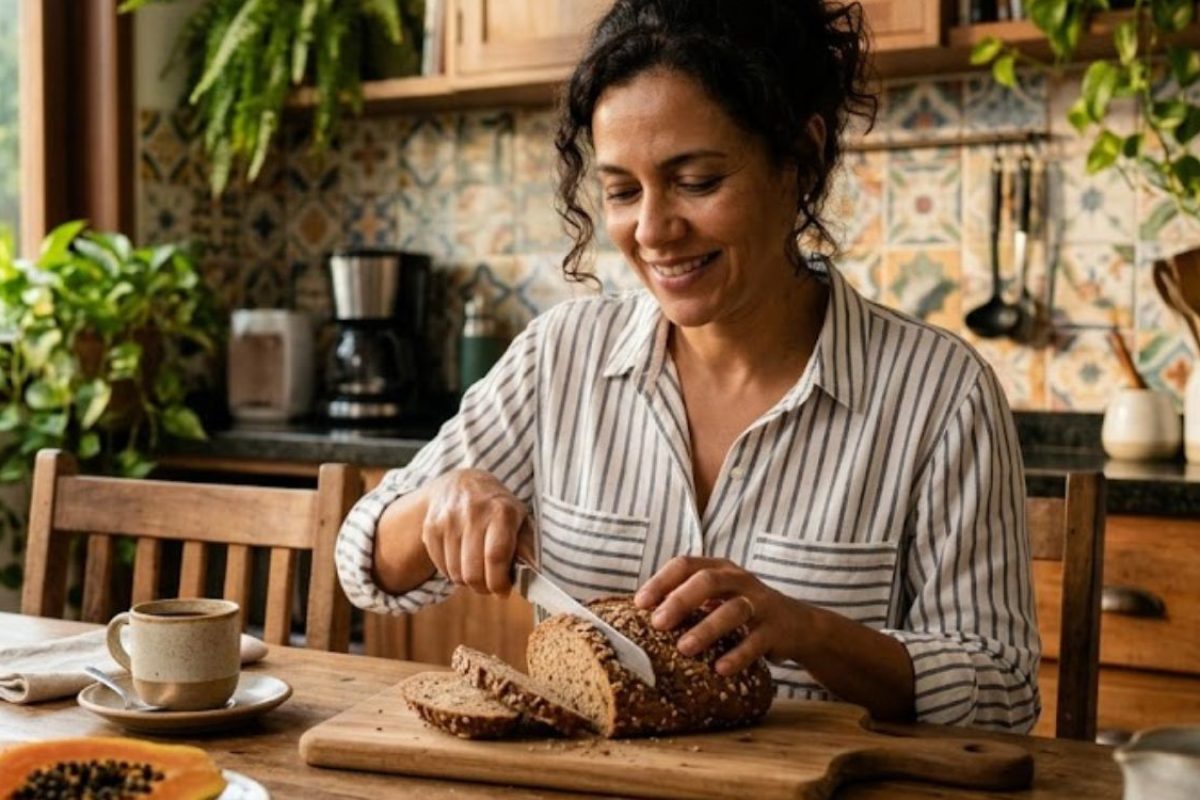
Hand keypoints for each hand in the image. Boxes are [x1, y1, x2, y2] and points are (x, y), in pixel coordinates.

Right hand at [422, 469, 533, 595]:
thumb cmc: (498, 508)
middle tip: (490, 585)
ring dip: (468, 581)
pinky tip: (462, 560)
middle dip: (483, 588)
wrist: (462, 484)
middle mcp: (473, 513)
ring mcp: (448, 520)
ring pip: (456, 574)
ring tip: (477, 569)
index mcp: (501, 511)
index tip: (503, 591)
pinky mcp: (430, 528)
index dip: (499, 582)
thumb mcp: (520, 520)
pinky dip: (452, 573)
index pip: (495, 556)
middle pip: (473, 572)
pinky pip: (441, 568)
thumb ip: (528, 548)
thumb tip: (538, 577)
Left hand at [634, 556, 812, 675]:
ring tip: (684, 649)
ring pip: (733, 610)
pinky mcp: (776, 629)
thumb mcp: (717, 598)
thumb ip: (686, 601)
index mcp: (719, 569)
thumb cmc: (742, 611)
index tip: (639, 603)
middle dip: (680, 601)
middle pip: (708, 582)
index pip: (685, 564)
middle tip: (657, 623)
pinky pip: (755, 641)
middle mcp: (740, 580)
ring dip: (706, 629)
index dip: (661, 581)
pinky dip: (737, 655)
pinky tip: (719, 669)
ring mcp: (760, 603)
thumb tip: (635, 618)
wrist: (797, 625)